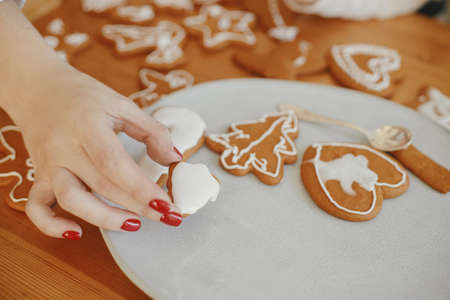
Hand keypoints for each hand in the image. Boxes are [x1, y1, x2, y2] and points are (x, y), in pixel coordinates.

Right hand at [16, 66, 182, 239]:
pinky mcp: (38, 175)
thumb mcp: (121, 103)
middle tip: (168, 217)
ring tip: (134, 224)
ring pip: (71, 200)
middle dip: (138, 206)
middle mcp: (64, 147)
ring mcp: (48, 164)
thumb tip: (173, 159)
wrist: (38, 89)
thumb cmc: (83, 96)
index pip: (114, 163)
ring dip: (104, 219)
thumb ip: (151, 130)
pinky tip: (76, 232)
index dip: (141, 188)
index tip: (168, 204)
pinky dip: (52, 225)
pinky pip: (36, 207)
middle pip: (101, 185)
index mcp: (87, 126)